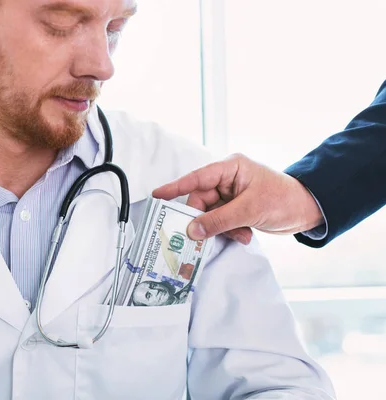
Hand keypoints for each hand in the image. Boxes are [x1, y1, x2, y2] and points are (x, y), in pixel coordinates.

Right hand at [152, 154, 323, 244]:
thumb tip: (192, 230)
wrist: (308, 210)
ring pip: (210, 214)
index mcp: (230, 168)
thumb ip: (219, 220)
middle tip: (200, 236)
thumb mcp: (250, 210)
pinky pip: (220, 221)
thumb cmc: (284, 199)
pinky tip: (243, 235)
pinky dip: (228, 231)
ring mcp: (231, 195)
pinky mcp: (236, 208)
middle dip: (205, 220)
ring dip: (220, 229)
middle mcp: (227, 179)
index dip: (175, 187)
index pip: (197, 178)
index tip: (157, 196)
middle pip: (201, 201)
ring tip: (237, 234)